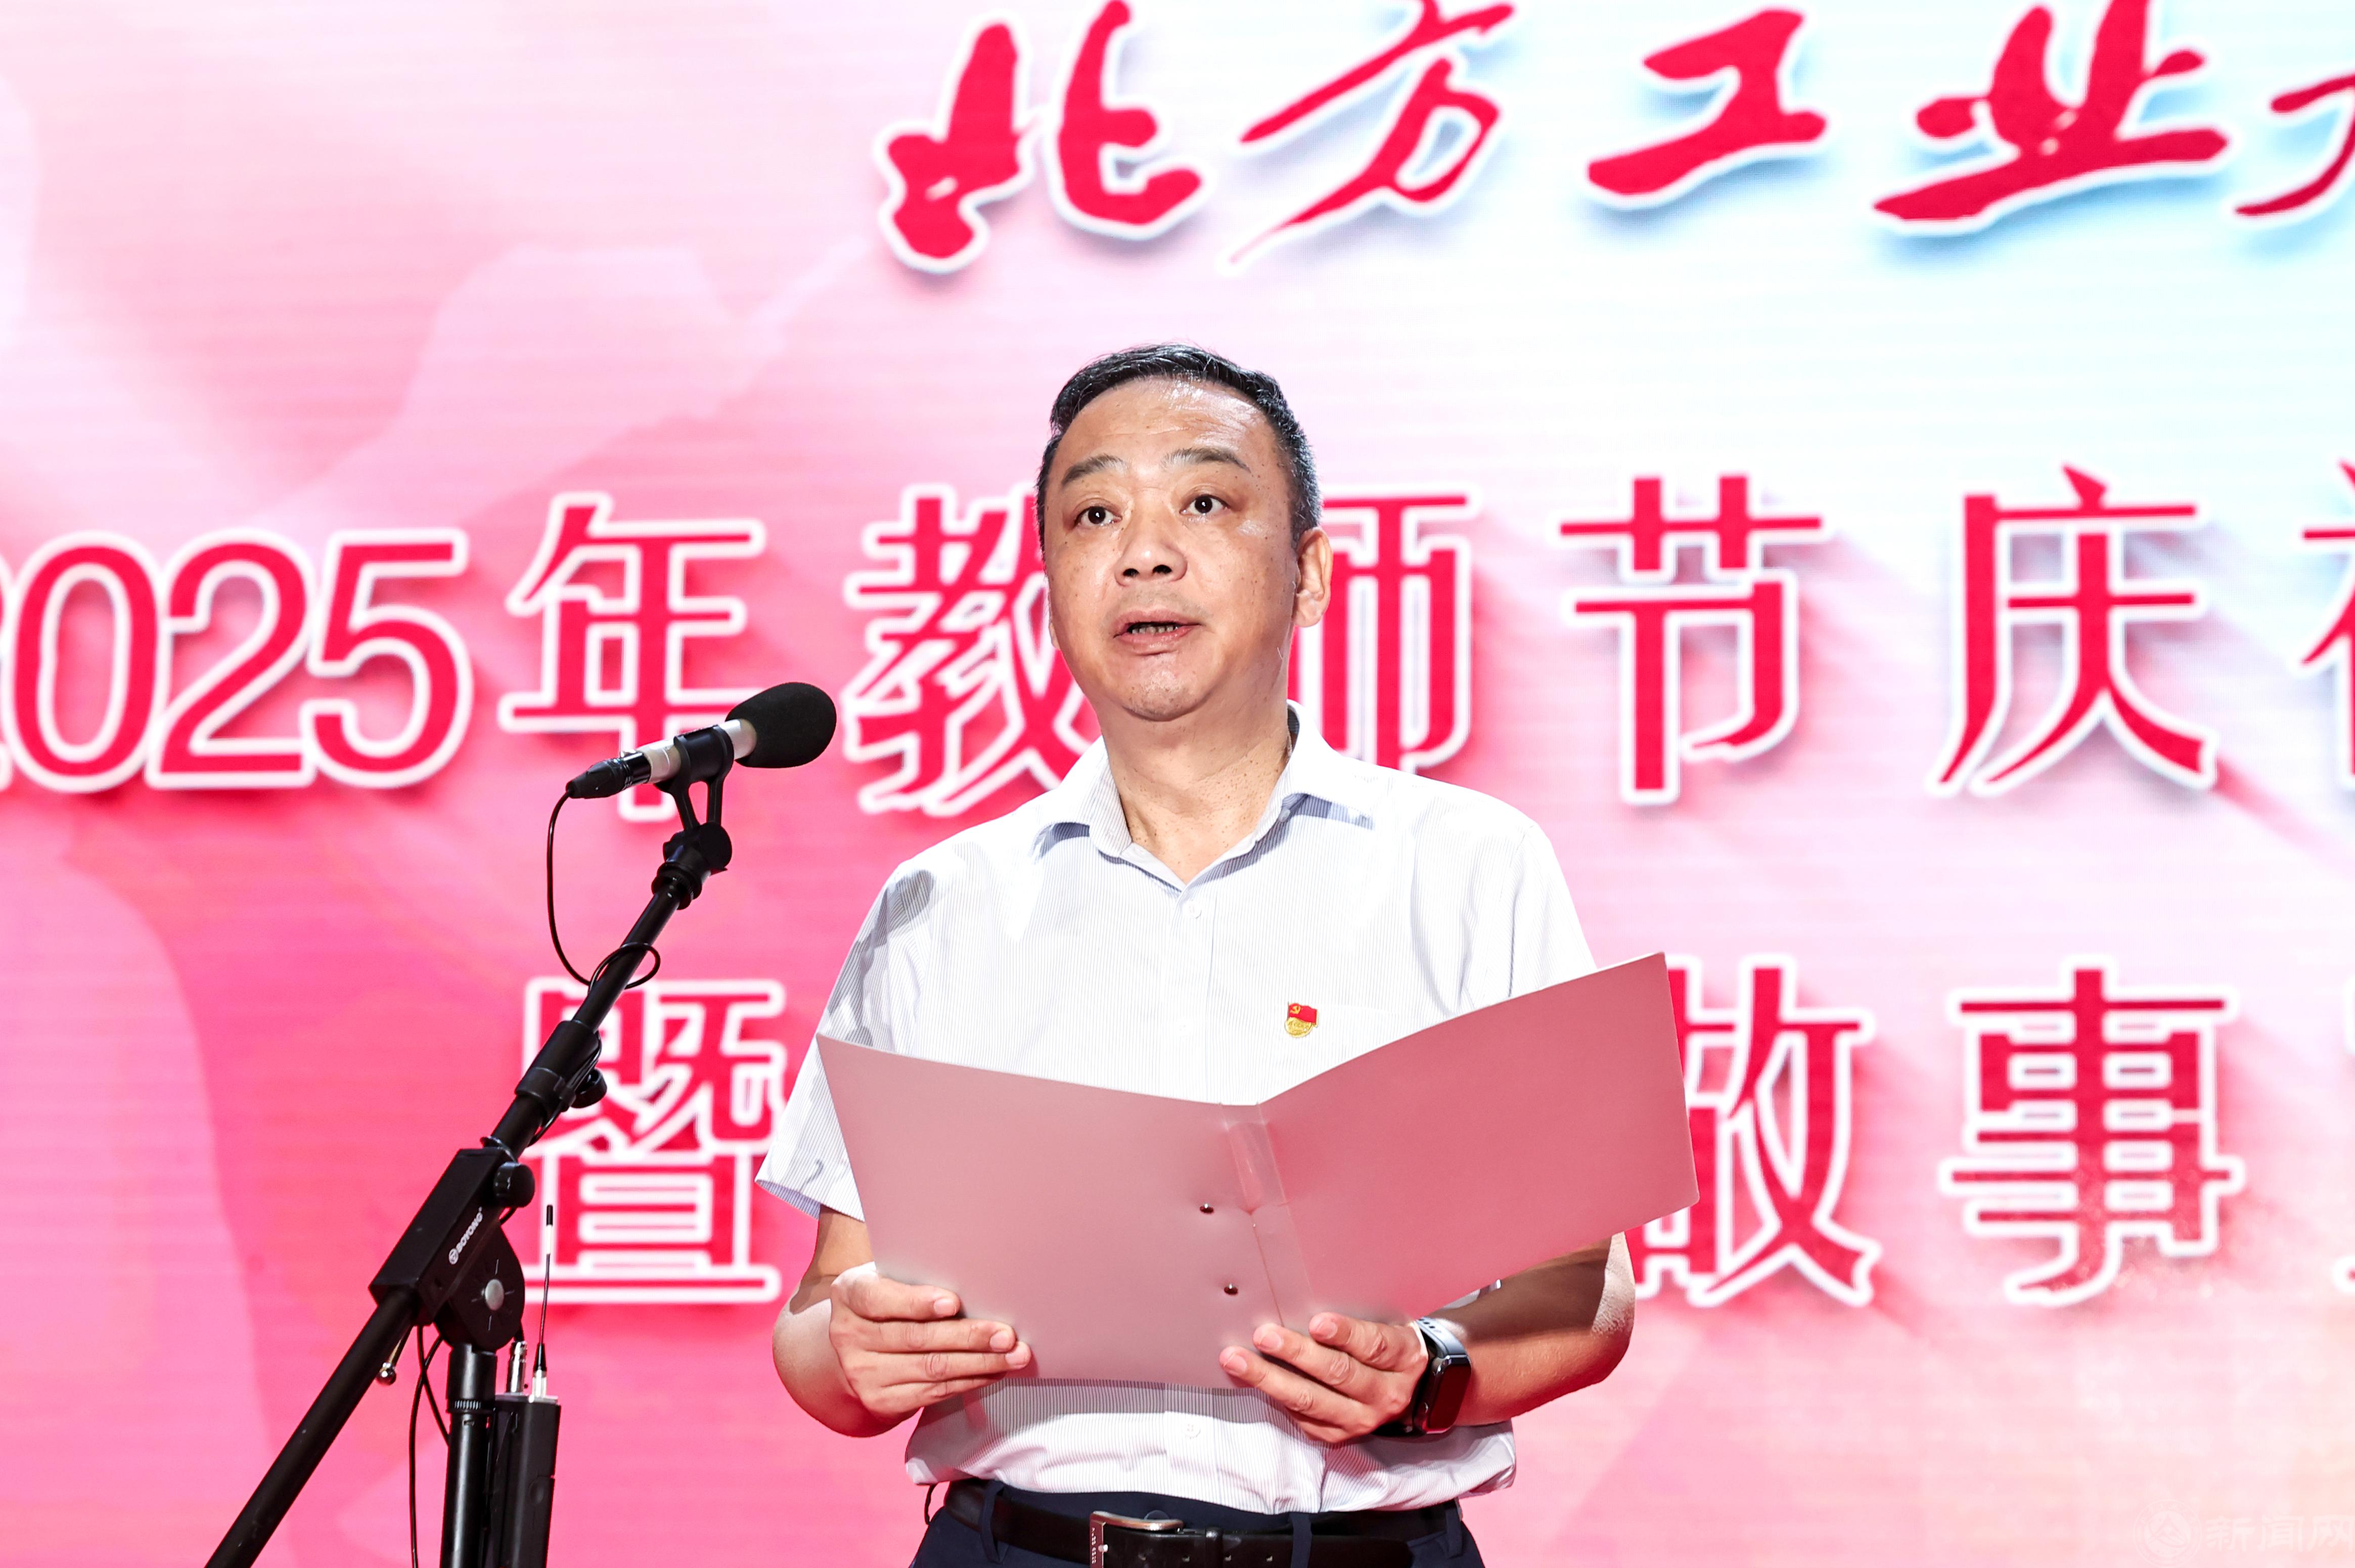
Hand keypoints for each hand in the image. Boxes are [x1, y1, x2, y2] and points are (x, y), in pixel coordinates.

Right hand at [827, 1265, 1030, 1421]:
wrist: (855, 1346)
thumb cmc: (887, 1299)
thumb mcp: (888, 1277)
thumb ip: (916, 1276)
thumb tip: (975, 1277)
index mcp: (850, 1294)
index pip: (880, 1299)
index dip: (917, 1302)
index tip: (953, 1303)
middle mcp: (849, 1335)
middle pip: (916, 1338)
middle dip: (967, 1337)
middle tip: (1006, 1335)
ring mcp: (862, 1373)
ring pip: (931, 1369)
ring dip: (979, 1363)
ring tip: (1014, 1356)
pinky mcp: (881, 1401)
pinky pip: (933, 1392)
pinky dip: (969, 1381)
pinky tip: (994, 1372)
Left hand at [1219, 1313, 1428, 1443]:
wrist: (1408, 1390)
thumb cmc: (1387, 1347)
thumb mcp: (1388, 1326)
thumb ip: (1358, 1318)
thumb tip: (1302, 1301)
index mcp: (1403, 1359)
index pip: (1374, 1346)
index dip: (1346, 1334)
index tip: (1316, 1323)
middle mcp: (1386, 1394)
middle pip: (1339, 1374)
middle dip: (1297, 1354)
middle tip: (1264, 1335)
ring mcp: (1363, 1420)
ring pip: (1313, 1401)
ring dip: (1271, 1378)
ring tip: (1238, 1360)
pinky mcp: (1340, 1435)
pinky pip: (1304, 1417)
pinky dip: (1276, 1397)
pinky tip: (1253, 1381)